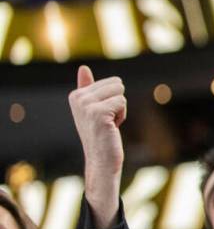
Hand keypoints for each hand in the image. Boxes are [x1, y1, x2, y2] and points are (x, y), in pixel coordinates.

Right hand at [68, 65, 125, 228]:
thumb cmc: (101, 136)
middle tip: (108, 122)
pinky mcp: (98, 113)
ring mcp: (86, 105)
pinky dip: (122, 116)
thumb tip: (83, 67)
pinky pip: (122, 102)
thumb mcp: (93, 109)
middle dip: (118, 103)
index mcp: (76, 95)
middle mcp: (78, 98)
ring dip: (121, 110)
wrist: (101, 161)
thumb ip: (88, 88)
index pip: (112, 82)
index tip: (103, 117)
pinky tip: (112, 128)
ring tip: (109, 125)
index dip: (113, 100)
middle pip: (117, 85)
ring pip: (121, 93)